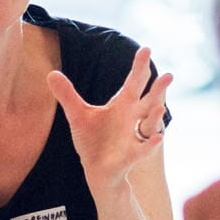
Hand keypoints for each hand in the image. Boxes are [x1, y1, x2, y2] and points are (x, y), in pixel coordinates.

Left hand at [49, 47, 173, 190]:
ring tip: (161, 106)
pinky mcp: (130, 155)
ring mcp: (134, 136)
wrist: (97, 170)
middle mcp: (132, 118)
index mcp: (123, 105)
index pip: (134, 82)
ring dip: (155, 116)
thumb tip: (51, 73)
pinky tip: (158, 139)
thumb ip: (67, 94)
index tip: (146, 49)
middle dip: (158, 89)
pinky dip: (150, 145)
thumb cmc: (92, 140)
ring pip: (149, 124)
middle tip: (169, 75)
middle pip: (148, 100)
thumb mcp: (77, 115)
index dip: (140, 66)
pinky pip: (142, 150)